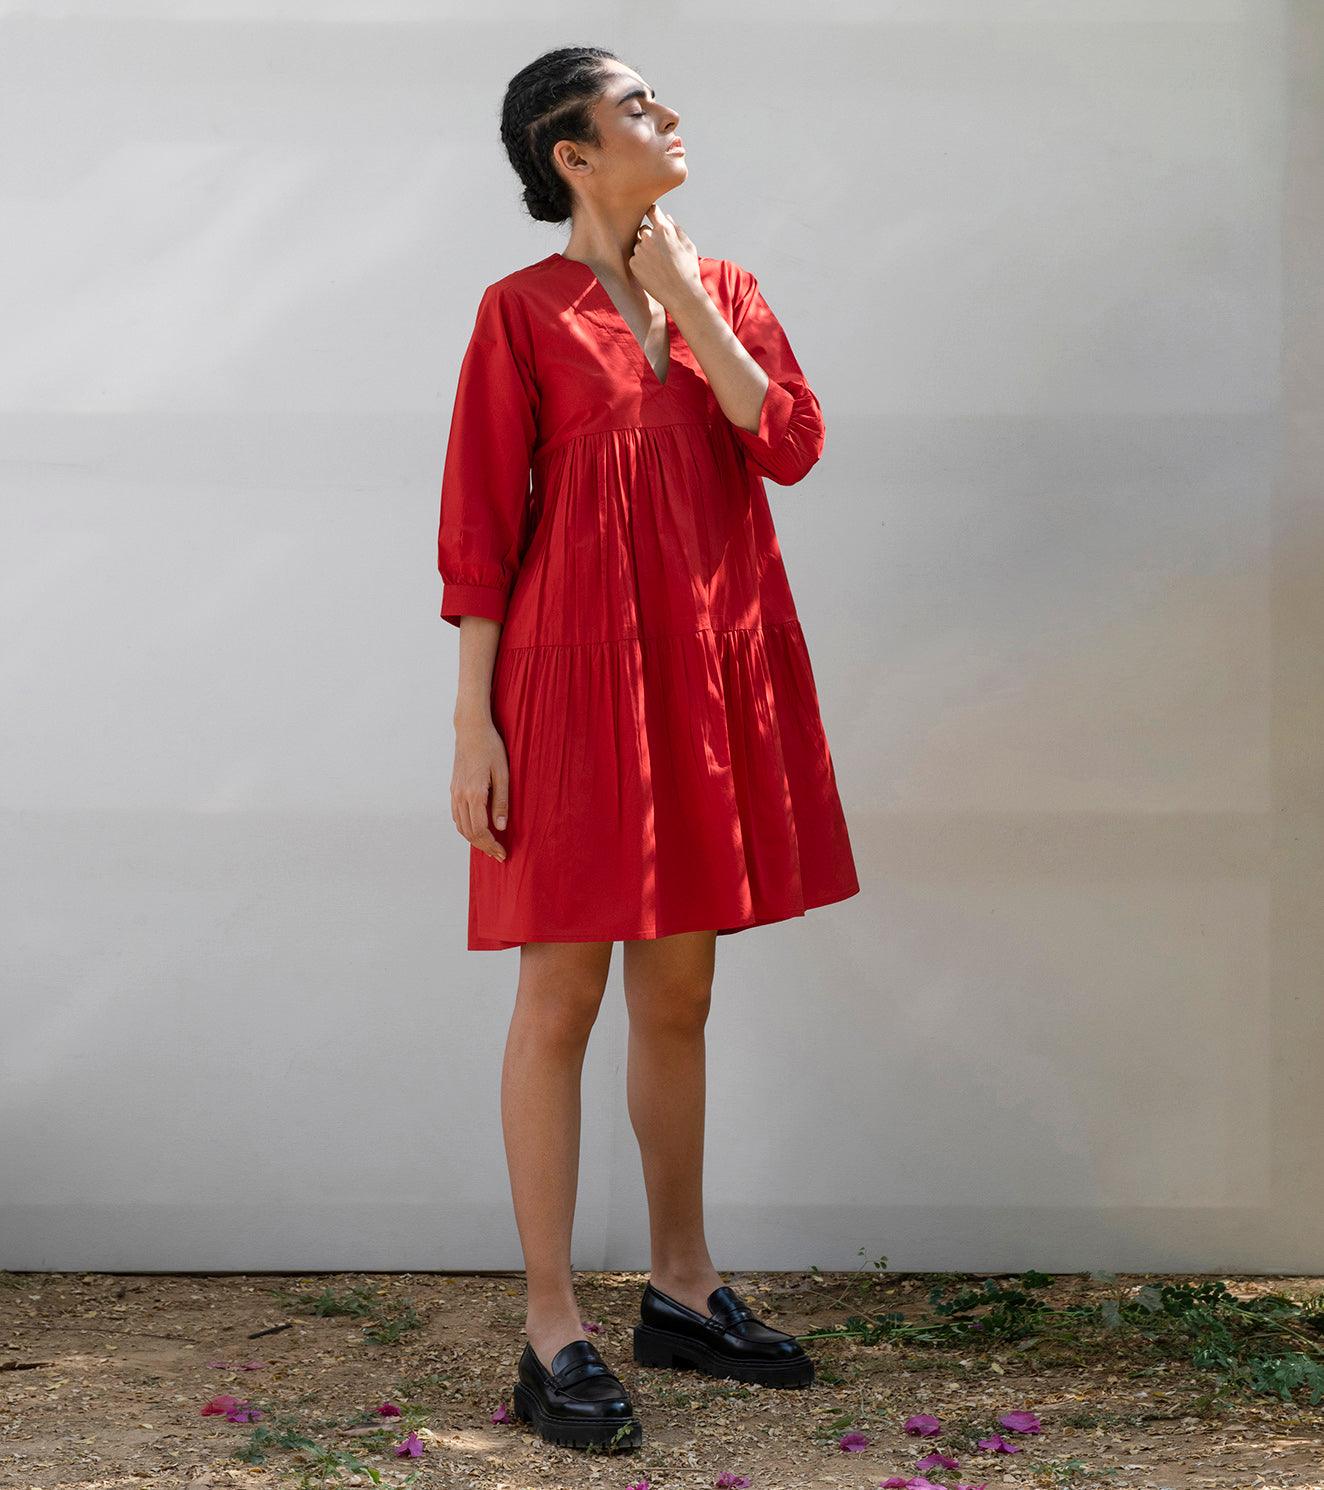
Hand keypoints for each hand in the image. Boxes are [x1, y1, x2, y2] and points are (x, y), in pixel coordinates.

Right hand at [451, 717, 508, 861]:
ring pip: (460, 826)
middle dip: (484, 847)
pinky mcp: (453, 789)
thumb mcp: (503, 774)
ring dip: (474, 840)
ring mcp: (454, 793)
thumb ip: (502, 802)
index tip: (502, 854)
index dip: (491, 845)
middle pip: (469, 832)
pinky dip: (466, 828)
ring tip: (490, 846)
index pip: (480, 830)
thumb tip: (501, 827)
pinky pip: (457, 816)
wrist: (471, 730)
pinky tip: (478, 830)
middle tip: (498, 855)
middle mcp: (460, 796)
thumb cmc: (491, 748)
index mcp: (474, 793)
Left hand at [627, 204, 702, 309]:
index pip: (652, 210)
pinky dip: (641, 264)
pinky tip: (652, 273)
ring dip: (645, 251)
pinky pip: (635, 258)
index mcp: (664, 229)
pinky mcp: (634, 264)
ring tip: (658, 266)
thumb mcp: (688, 246)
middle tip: (660, 253)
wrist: (681, 295)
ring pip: (638, 245)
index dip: (652, 214)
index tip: (652, 218)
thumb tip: (666, 217)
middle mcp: (649, 237)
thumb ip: (676, 229)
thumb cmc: (688, 270)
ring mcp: (640, 250)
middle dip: (650, 237)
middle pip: (643, 229)